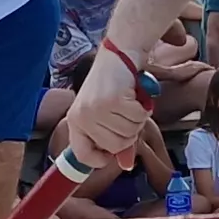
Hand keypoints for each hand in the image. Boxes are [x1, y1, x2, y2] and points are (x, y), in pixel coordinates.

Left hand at [64, 48, 149, 164]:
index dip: (100, 159)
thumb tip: (127, 165)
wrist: (119, 53)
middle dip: (128, 133)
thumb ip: (116, 140)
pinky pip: (138, 119)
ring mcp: (96, 109)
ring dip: (137, 120)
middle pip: (115, 147)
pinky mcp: (113, 101)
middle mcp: (82, 117)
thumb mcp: (107, 114)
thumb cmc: (113, 84)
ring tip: (130, 102)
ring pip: (129, 133)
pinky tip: (136, 96)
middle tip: (127, 114)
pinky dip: (143, 109)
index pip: (82, 155)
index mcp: (75, 121)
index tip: (112, 155)